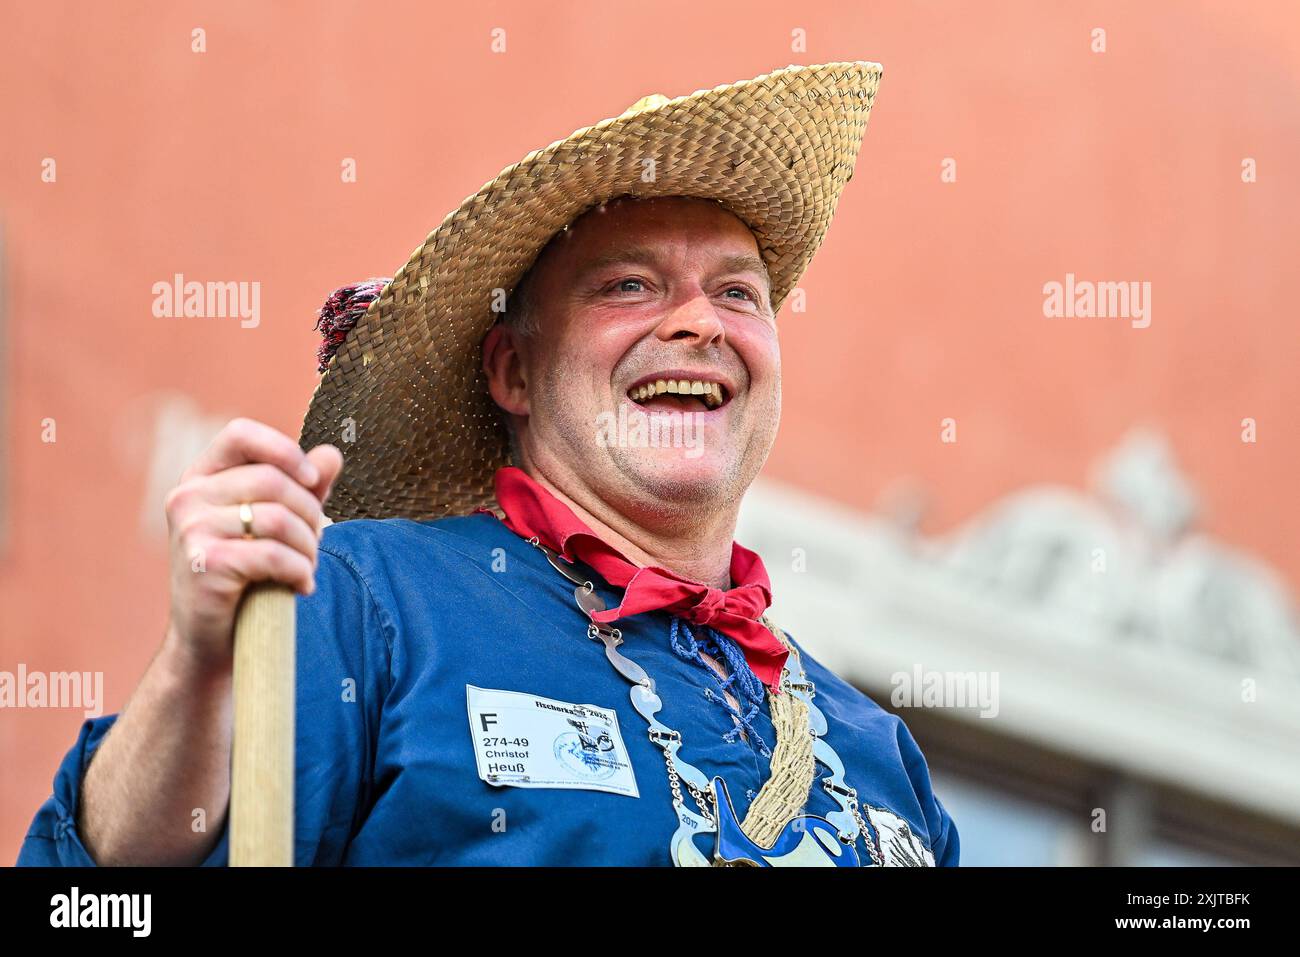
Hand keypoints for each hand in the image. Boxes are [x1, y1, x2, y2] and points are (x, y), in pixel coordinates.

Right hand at [162, 417, 343, 671]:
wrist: (210, 641)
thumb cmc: (247, 577)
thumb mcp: (275, 525)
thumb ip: (303, 488)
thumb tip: (332, 454)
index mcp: (201, 478)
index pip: (240, 434)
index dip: (284, 450)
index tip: (312, 481)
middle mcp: (187, 497)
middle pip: (272, 480)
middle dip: (310, 514)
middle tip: (315, 545)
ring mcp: (191, 529)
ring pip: (277, 518)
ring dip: (308, 547)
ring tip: (308, 568)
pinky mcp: (203, 563)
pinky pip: (273, 555)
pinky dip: (299, 571)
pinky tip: (302, 586)